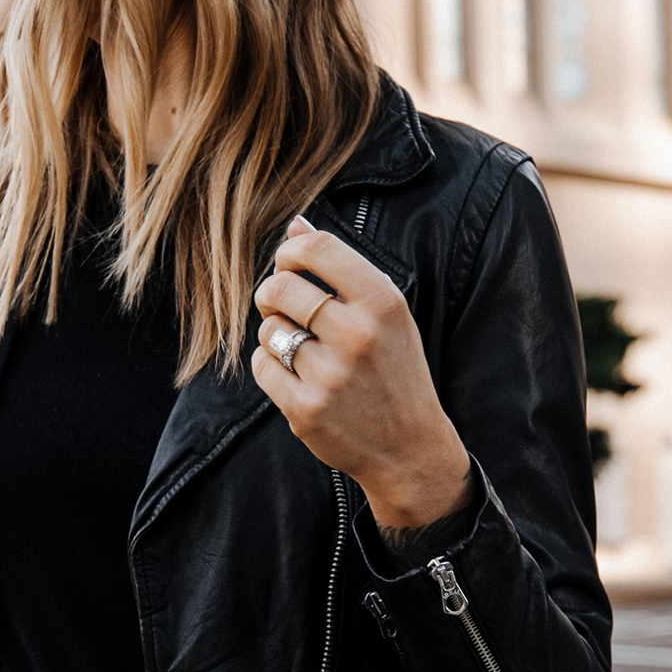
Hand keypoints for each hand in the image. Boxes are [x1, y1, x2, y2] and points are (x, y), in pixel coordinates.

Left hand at [252, 219, 472, 531]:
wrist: (408, 448)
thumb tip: (295, 224)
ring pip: (269, 330)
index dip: (291, 251)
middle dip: (271, 292)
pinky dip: (271, 368)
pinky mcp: (306, 408)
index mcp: (383, 302)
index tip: (288, 264)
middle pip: (281, 287)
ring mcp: (331, 374)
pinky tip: (296, 377)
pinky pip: (262, 366)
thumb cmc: (394, 371)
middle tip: (279, 304)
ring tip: (301, 349)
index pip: (318, 249)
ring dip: (276, 336)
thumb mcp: (385, 316)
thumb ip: (342, 269)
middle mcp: (358, 334)